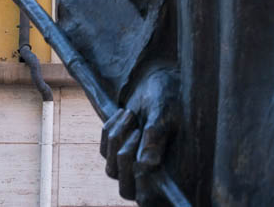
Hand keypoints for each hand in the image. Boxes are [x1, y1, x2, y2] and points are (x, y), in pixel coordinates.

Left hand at [100, 66, 180, 203]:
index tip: (140, 163)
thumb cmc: (168, 96)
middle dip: (126, 158)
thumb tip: (146, 163)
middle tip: (136, 129)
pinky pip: (104, 150)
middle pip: (126, 190)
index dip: (144, 190)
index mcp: (168, 170)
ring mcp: (130, 165)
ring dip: (117, 139)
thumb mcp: (164, 112)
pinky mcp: (116, 151)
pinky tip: (124, 112)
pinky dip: (110, 129)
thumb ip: (156, 135)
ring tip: (131, 114)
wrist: (157, 79)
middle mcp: (148, 174)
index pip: (150, 199)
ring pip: (112, 170)